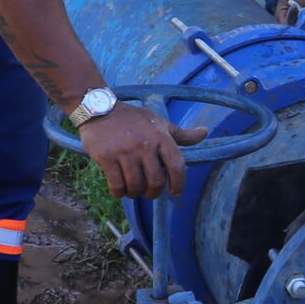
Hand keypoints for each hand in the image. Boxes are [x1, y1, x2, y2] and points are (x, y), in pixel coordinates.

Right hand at [77, 102, 209, 199]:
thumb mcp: (160, 123)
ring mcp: (125, 152)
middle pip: (156, 181)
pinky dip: (120, 193)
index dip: (179, 183)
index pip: (177, 166)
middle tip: (150, 193)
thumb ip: (182, 134)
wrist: (99, 109)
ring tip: (134, 190)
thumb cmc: (133, 119)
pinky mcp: (106, 158)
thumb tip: (205, 132)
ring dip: (136, 194)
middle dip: (154, 192)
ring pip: (136, 186)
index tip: (175, 192)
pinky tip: (120, 190)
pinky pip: (117, 186)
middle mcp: (145, 145)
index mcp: (161, 137)